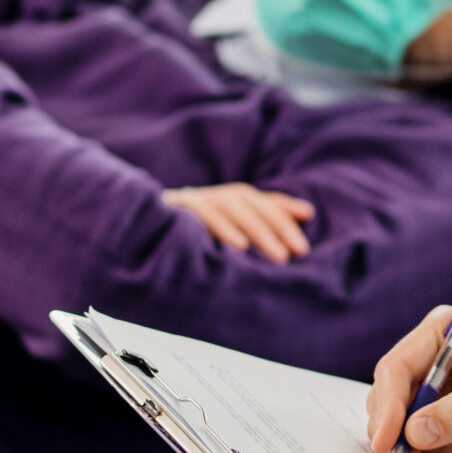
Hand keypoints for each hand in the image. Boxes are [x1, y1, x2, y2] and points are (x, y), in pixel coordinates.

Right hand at [164, 183, 316, 262]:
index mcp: (229, 201)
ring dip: (257, 230)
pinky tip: (240, 246)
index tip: (309, 222)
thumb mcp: (232, 234)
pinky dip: (223, 228)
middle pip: (250, 202)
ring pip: (230, 207)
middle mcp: (213, 196)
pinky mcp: (174, 208)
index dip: (285, 210)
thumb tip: (307, 212)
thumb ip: (265, 219)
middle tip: (298, 252)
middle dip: (277, 226)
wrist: (142, 238)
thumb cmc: (195, 242)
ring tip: (279, 255)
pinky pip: (202, 213)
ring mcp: (194, 200)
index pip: (262, 201)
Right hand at [364, 316, 451, 452]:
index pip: (398, 369)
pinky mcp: (447, 435)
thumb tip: (414, 431)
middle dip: (396, 442)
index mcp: (446, 337)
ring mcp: (439, 403)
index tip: (386, 440)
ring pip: (403, 438)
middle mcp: (435, 367)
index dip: (387, 405)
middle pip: (392, 405)